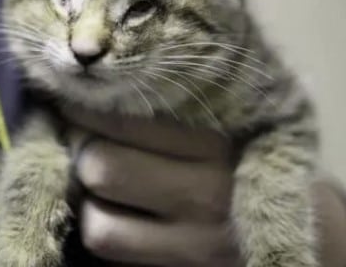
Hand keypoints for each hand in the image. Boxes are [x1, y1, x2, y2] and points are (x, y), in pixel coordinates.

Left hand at [65, 108, 345, 265]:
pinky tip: (113, 214)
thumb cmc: (236, 166)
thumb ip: (162, 124)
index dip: (84, 112)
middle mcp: (204, 192)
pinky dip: (101, 229)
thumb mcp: (211, 135)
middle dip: (80, 155)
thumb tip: (89, 112)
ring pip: (96, 220)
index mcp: (213, 145)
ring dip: (86, 201)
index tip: (68, 104)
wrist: (287, 224)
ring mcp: (193, 242)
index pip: (124, 122)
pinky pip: (111, 251)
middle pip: (100, 166)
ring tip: (99, 186)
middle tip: (82, 145)